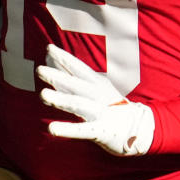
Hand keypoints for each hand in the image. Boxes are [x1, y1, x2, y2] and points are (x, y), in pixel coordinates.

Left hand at [36, 44, 153, 155]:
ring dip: (61, 99)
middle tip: (39, 69)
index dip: (64, 58)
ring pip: (78, 104)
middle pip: (75, 83)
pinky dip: (68, 129)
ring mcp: (100, 112)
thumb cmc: (110, 106)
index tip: (49, 48)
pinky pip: (82, 130)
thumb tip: (50, 64)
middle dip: (57, 76)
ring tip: (43, 94)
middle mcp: (98, 95)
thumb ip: (70, 80)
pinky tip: (52, 128)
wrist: (141, 127)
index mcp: (96, 83)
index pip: (78, 68)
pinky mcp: (101, 130)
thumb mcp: (93, 89)